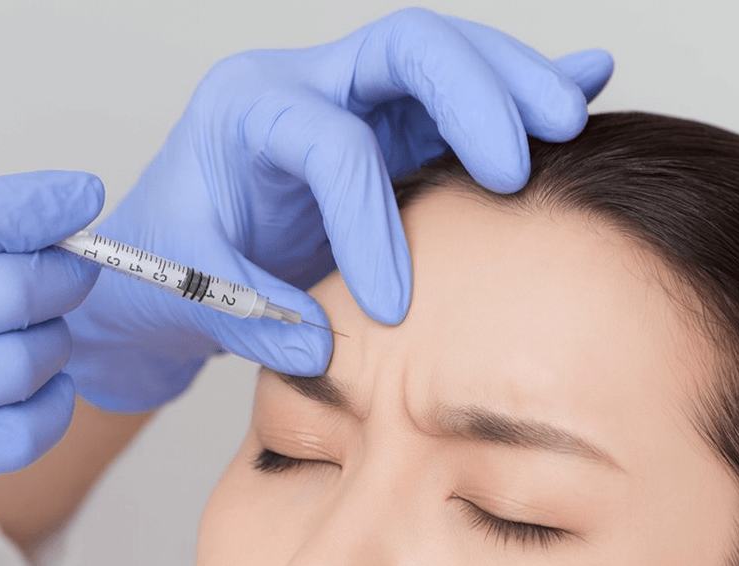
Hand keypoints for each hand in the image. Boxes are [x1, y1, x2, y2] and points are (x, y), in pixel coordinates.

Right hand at [0, 172, 102, 557]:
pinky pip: (26, 431)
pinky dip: (54, 408)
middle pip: (15, 286)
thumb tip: (29, 224)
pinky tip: (48, 393)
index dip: (40, 204)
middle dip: (64, 276)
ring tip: (45, 340)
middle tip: (74, 274)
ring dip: (55, 346)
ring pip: (28, 359)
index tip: (82, 195)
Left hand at [66, 8, 612, 411]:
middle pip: (407, 48)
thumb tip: (322, 344)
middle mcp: (305, 85)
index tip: (398, 305)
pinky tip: (581, 81)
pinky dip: (515, 90)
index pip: (331, 143)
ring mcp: (353, 100)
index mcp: (246, 110)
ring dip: (512, 85)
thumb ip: (248, 316)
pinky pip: (456, 99)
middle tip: (523, 159)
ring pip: (446, 61)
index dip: (372, 221)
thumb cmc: (158, 264)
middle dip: (474, 94)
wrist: (157, 258)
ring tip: (569, 117)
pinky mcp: (387, 129)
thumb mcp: (181, 293)